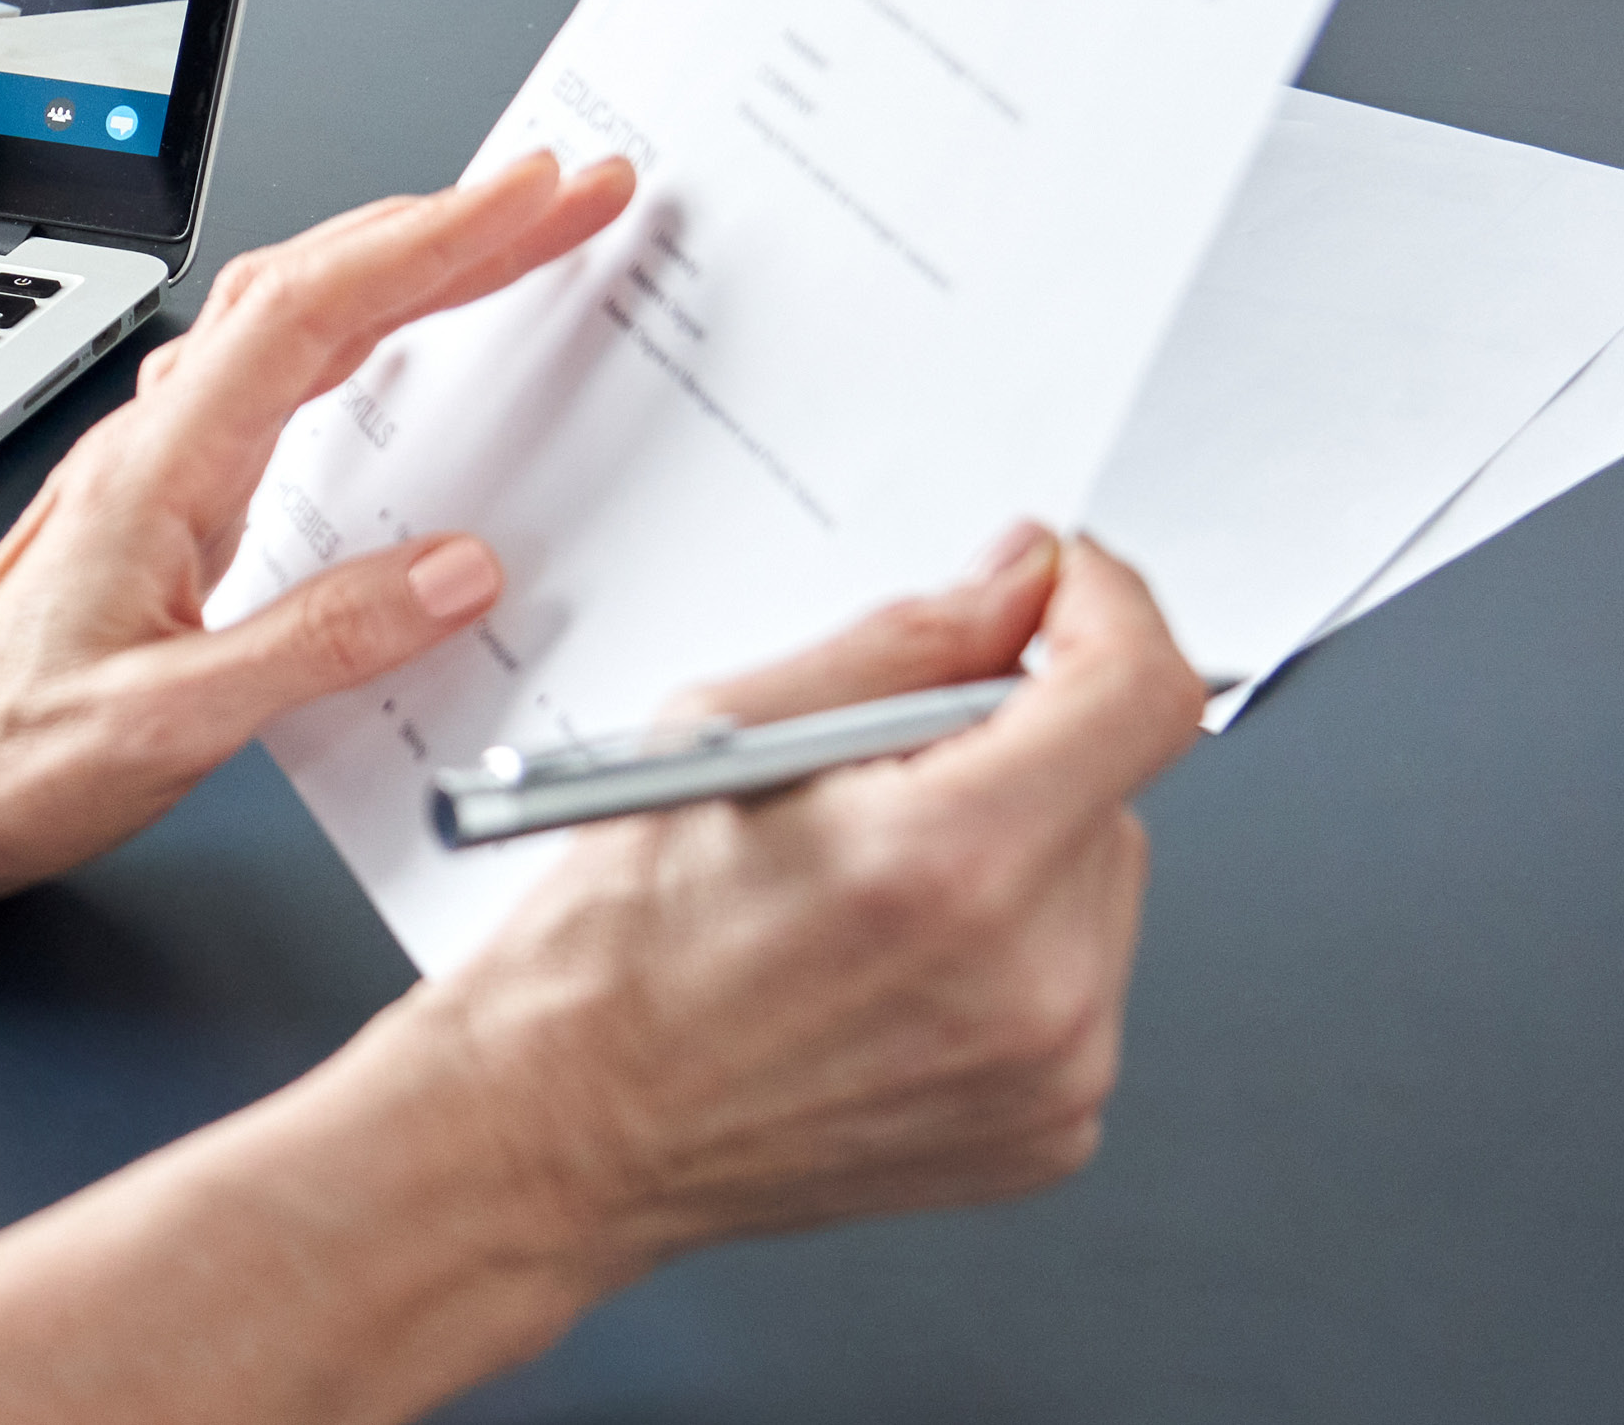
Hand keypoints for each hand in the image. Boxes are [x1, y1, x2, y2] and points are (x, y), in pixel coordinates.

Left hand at [0, 152, 633, 921]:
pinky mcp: (157, 505)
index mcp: (162, 473)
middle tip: (564, 195)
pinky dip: (351, 336)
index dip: (438, 242)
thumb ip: (321, 646)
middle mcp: (155, 446)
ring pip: (287, 323)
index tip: (538, 196)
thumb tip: (457, 573)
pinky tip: (387, 353)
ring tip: (504, 242)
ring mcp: (152, 467)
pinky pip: (269, 382)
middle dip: (449, 228)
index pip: (317, 312)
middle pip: (313, 289)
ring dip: (400, 269)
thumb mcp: (174, 726)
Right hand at [422, 527, 1202, 1272]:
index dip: (1111, 608)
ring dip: (1018, 848)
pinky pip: (1083, 980)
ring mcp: (1054, 1070)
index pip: (1138, 695)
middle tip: (878, 779)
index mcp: (945, 861)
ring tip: (869, 889)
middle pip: (1114, 787)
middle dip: (1017, 749)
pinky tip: (894, 964)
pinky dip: (1012, 947)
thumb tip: (1016, 585)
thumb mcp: (726, 727)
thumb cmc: (618, 943)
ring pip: (1101, 882)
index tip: (1065, 592)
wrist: (574, 1119)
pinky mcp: (1053, 1128)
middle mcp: (1027, 978)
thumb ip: (903, 644)